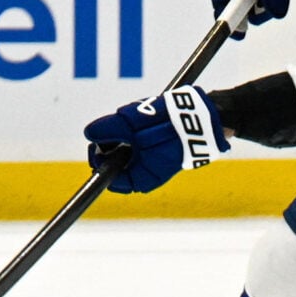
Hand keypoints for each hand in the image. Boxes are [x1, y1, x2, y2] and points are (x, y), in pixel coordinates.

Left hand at [84, 87, 227, 194]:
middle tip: (126, 124)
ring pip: (126, 147)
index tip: (100, 139)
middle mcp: (146, 176)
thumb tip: (89, 134)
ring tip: (143, 118)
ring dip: (128, 130)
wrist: (206, 116)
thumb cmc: (172, 125)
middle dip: (115, 139)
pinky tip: (150, 118)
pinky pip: (140, 140)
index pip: (107, 177)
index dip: (99, 157)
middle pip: (115, 160)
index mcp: (140, 180)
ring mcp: (153, 163)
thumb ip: (109, 130)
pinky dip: (139, 128)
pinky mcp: (159, 150)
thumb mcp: (134, 124)